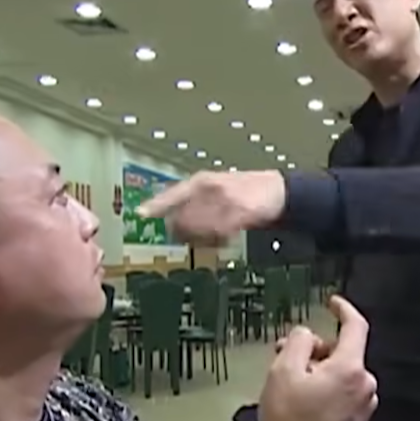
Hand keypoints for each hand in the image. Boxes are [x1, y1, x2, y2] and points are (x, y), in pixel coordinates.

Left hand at [136, 170, 285, 244]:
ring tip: (209, 239)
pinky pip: (220, 233)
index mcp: (201, 180)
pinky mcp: (240, 212)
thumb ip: (194, 199)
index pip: (172, 193)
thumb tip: (171, 219)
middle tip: (188, 238)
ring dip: (201, 239)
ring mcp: (225, 199)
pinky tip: (225, 239)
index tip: (140, 214)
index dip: (156, 204)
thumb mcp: (217, 185)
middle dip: (182, 232)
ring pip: (200, 227)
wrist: (278, 190)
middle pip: (183, 217)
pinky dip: (218, 240)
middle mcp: (210, 187)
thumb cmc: (246, 190)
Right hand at [258, 296, 376, 420]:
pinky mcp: (358, 420)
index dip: (343, 309)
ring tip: (290, 383)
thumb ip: (299, 340)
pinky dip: (326, 387)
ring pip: (342, 372)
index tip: (332, 303)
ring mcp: (364, 404)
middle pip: (342, 351)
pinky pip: (344, 391)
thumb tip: (307, 336)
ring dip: (319, 369)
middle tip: (285, 354)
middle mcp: (364, 385)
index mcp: (350, 368)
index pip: (356, 326)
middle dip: (314, 349)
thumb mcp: (283, 369)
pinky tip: (304, 399)